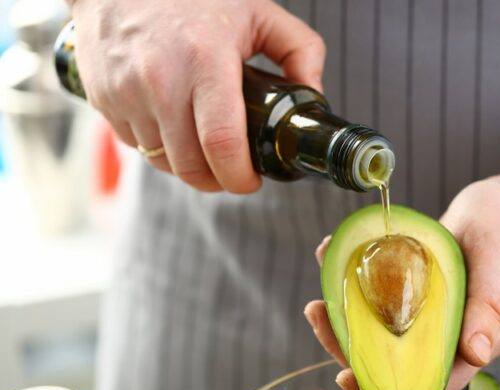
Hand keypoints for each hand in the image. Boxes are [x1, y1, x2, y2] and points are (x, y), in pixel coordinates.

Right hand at [70, 0, 324, 192]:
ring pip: (162, 161)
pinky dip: (158, 148)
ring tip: (204, 148)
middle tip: (233, 172)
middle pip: (190, 165)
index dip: (239, 177)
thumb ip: (300, 50)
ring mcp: (126, 91)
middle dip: (216, 181)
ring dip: (187, 166)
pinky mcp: (104, 98)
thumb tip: (315, 95)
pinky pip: (135, 145)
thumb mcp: (259, 11)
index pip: (222, 144)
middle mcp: (160, 80)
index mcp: (205, 61)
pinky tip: (173, 127)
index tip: (252, 181)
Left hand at [304, 177, 499, 389]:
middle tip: (318, 315)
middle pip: (395, 361)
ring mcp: (431, 318)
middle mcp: (450, 337)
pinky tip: (334, 260)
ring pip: (382, 335)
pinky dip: (355, 288)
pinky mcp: (417, 296)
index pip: (428, 382)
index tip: (346, 374)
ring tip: (317, 298)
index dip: (387, 386)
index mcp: (476, 343)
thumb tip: (477, 355)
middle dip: (352, 348)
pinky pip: (382, 302)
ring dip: (346, 320)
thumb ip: (490, 307)